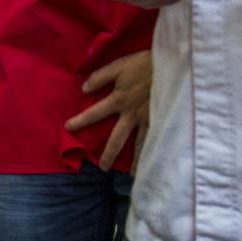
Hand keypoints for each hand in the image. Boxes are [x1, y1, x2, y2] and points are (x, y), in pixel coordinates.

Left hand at [64, 50, 152, 167]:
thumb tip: (84, 89)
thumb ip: (100, 77)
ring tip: (134, 176)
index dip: (80, 121)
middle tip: (102, 168)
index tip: (68, 128)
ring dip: (136, 161)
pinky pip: (157, 140)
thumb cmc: (144, 64)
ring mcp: (148, 120)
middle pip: (117, 139)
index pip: (95, 113)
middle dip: (109, 154)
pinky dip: (155, 153)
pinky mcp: (163, 120)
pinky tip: (156, 163)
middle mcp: (131, 115)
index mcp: (118, 101)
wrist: (173, 66)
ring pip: (140, 145)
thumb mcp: (119, 66)